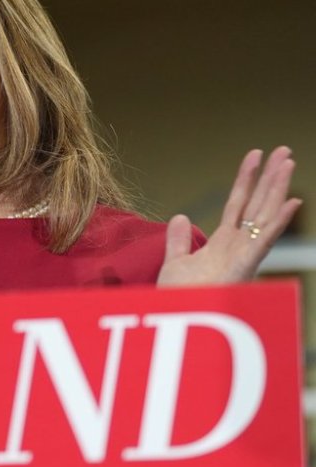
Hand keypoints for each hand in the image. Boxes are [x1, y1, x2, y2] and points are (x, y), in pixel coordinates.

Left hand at [157, 146, 300, 286]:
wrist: (175, 316)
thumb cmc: (179, 297)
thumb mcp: (175, 261)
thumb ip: (179, 240)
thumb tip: (181, 216)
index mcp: (224, 243)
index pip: (238, 204)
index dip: (246, 179)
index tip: (255, 155)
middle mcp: (238, 246)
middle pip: (257, 204)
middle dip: (270, 177)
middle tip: (284, 150)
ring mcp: (244, 255)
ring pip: (265, 215)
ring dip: (277, 188)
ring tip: (288, 161)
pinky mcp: (245, 267)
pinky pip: (265, 241)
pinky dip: (278, 222)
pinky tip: (292, 201)